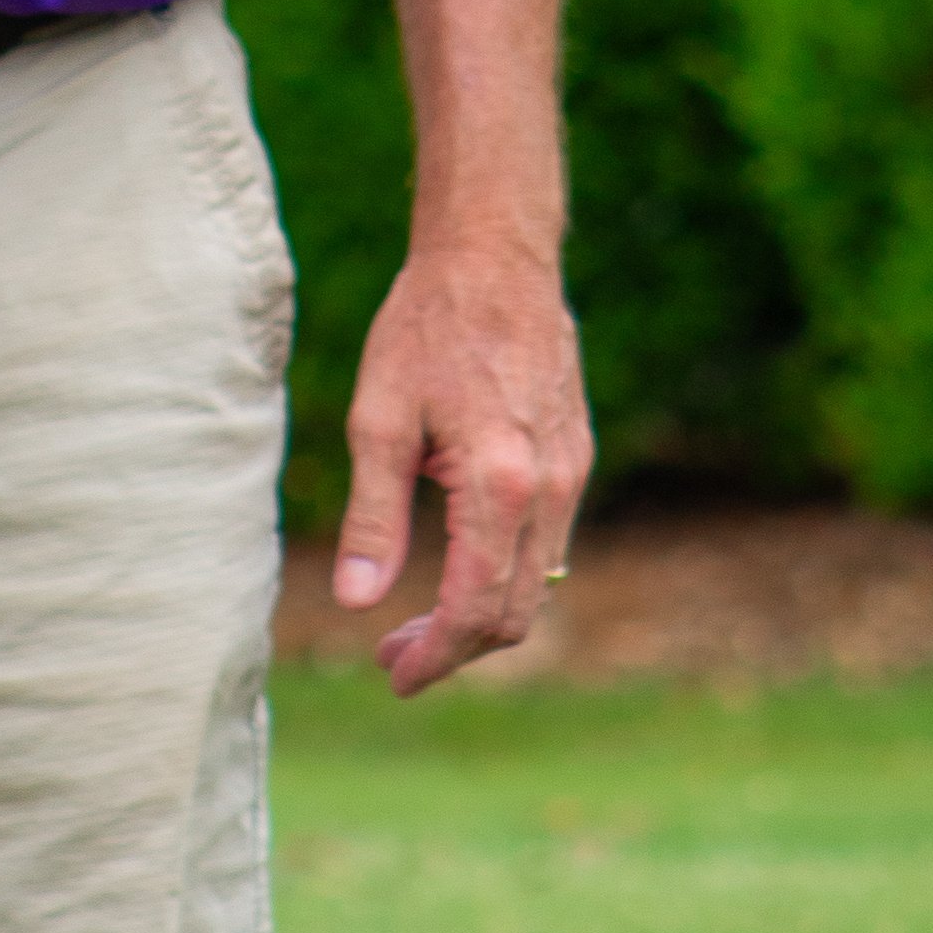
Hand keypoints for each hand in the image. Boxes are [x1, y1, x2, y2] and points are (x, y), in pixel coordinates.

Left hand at [330, 235, 591, 697]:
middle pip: (515, 611)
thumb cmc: (426, 328)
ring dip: (480, 614)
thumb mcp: (378, 419)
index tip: (393, 675)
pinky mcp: (576, 456)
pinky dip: (504, 572)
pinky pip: (547, 542)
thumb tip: (357, 601)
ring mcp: (572, 473)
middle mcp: (550, 488)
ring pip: (537, 582)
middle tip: (392, 656)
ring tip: (414, 620)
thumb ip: (374, 517)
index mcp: (500, 483)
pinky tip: (456, 562)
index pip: (476, 606)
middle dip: (455, 648)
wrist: (495, 257)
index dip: (435, 655)